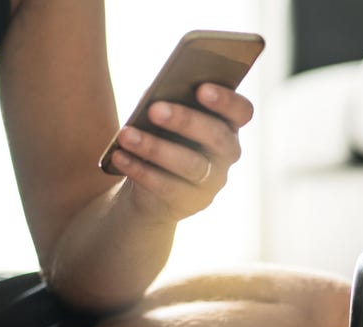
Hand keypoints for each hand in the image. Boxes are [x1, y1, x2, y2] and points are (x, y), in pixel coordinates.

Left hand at [107, 83, 253, 223]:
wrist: (153, 187)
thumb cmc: (162, 137)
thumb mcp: (168, 117)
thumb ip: (169, 102)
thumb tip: (154, 95)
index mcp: (228, 124)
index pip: (242, 111)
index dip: (227, 101)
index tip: (201, 89)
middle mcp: (227, 154)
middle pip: (216, 137)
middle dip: (186, 121)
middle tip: (154, 109)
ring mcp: (213, 181)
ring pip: (190, 165)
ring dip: (155, 148)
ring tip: (126, 135)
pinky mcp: (191, 203)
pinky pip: (167, 187)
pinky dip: (140, 170)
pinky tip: (120, 156)